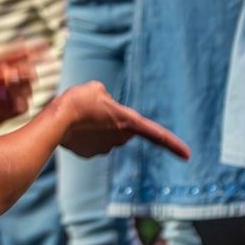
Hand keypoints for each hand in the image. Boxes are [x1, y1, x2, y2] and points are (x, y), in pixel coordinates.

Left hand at [0, 42, 45, 129]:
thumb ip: (4, 60)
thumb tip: (23, 50)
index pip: (21, 57)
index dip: (35, 51)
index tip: (46, 46)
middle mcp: (4, 82)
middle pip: (29, 74)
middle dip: (23, 73)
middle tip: (7, 74)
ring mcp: (6, 97)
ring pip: (28, 90)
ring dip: (19, 87)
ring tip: (3, 85)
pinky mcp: (6, 114)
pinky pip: (23, 107)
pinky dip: (17, 102)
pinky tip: (3, 99)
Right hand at [52, 81, 188, 159]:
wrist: (56, 121)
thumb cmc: (79, 100)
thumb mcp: (96, 88)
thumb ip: (106, 99)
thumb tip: (102, 110)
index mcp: (129, 122)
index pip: (157, 134)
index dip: (174, 145)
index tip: (188, 156)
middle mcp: (120, 139)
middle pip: (123, 128)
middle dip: (114, 120)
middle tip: (95, 106)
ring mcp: (105, 149)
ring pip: (105, 134)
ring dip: (96, 125)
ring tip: (80, 114)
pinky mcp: (89, 154)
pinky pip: (91, 141)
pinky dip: (83, 133)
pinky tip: (73, 126)